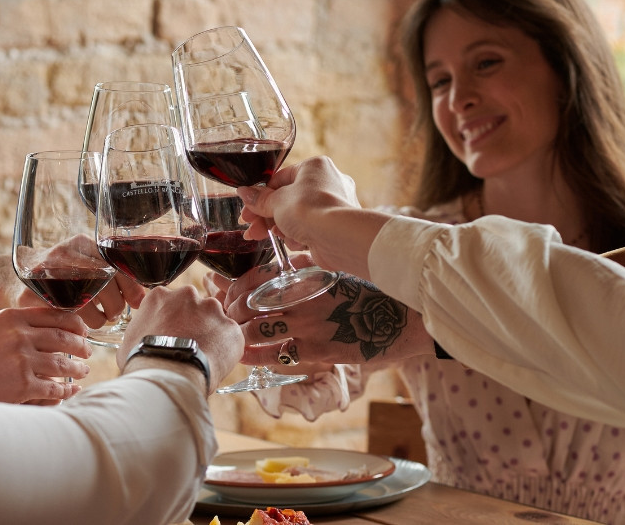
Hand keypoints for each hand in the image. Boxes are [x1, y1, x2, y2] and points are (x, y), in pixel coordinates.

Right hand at [0, 306, 91, 403]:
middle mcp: (19, 335)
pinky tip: (69, 390)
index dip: (76, 323)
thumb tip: (55, 328)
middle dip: (81, 345)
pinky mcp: (22, 385)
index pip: (56, 315)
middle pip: (64, 336)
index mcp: (12, 317)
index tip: (83, 330)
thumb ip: (20, 326)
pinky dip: (65, 390)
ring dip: (78, 368)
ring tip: (83, 370)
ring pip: (63, 363)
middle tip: (88, 351)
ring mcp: (22, 360)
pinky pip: (54, 387)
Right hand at [14, 233, 144, 328]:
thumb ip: (114, 275)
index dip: (131, 287)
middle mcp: (65, 254)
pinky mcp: (34, 295)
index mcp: (82, 243)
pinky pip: (68, 318)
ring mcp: (47, 274)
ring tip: (96, 319)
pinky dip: (79, 326)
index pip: (116, 264)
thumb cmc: (62, 274)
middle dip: (115, 306)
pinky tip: (78, 323)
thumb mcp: (86, 263)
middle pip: (105, 285)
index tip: (136, 301)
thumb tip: (143, 298)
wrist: (16, 277)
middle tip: (113, 313)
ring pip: (88, 306)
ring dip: (98, 319)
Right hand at [117, 286, 243, 392]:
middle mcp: (187, 295)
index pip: (169, 303)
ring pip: (215, 320)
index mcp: (160, 296)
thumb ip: (143, 328)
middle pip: (194, 307)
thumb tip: (145, 337)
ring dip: (211, 334)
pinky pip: (231, 338)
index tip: (171, 334)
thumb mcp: (131, 339)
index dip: (171, 321)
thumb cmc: (143, 361)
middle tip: (189, 345)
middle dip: (193, 323)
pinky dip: (226, 349)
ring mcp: (211, 309)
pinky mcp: (231, 328)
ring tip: (202, 357)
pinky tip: (215, 364)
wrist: (167, 375)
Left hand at [225, 270, 433, 368]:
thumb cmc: (367, 295)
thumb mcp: (335, 272)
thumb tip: (275, 268)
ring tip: (231, 336)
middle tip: (223, 318)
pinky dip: (255, 355)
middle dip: (230, 312)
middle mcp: (303, 297)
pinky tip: (243, 355)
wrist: (401, 321)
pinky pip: (276, 354)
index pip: (256, 278)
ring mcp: (309, 325)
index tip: (225, 293)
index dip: (234, 288)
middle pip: (249, 304)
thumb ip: (305, 269)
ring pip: (257, 330)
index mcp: (306, 274)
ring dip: (238, 334)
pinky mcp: (318, 350)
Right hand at [237, 157, 386, 278]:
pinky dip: (300, 237)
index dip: (261, 197)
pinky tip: (296, 243)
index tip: (248, 211)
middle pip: (288, 200)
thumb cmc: (309, 210)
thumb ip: (259, 199)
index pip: (280, 179)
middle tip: (252, 229)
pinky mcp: (336, 227)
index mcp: (315, 167)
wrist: (338, 237)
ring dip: (282, 229)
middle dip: (267, 217)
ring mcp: (334, 205)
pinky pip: (310, 230)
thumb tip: (244, 192)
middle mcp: (329, 182)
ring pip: (297, 217)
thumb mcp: (276, 202)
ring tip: (270, 237)